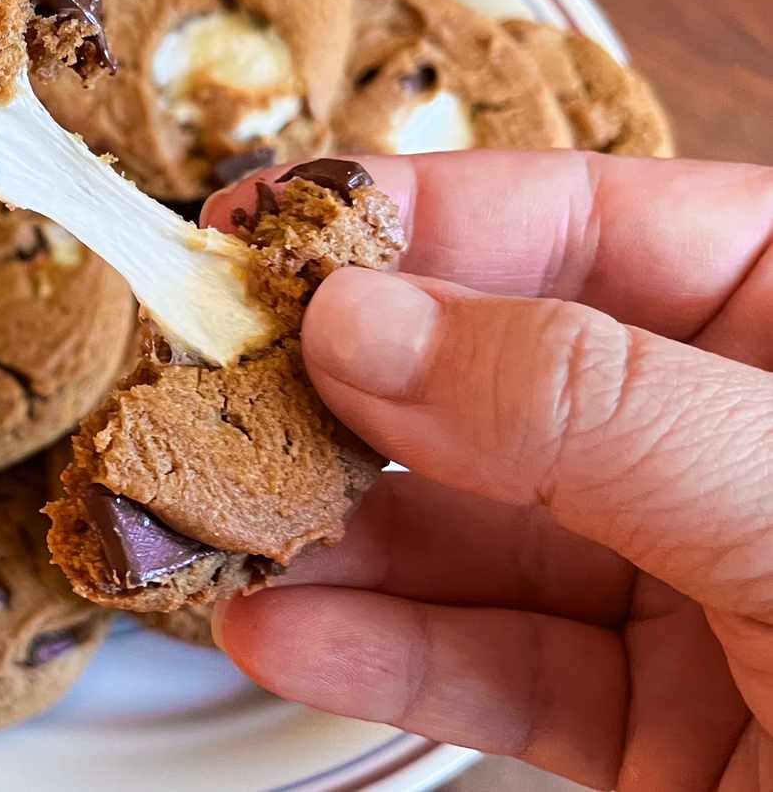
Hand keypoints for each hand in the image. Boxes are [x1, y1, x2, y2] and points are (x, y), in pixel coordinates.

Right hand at [203, 151, 772, 788]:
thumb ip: (592, 407)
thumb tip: (371, 321)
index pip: (607, 224)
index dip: (433, 213)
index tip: (282, 224)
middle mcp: (746, 454)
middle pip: (507, 376)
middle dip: (352, 383)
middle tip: (220, 376)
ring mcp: (697, 592)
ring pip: (475, 528)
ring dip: (336, 528)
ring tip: (220, 513)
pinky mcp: (652, 727)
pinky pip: (493, 666)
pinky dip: (378, 651)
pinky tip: (284, 628)